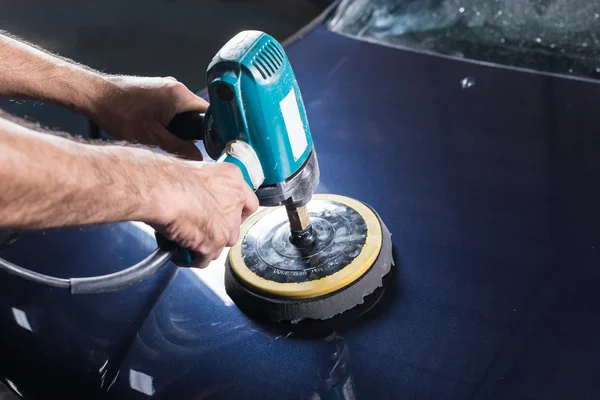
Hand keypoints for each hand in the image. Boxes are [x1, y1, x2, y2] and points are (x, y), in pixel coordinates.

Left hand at [88, 75, 206, 159]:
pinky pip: (170, 106)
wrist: (95, 95)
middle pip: (195, 113)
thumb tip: (197, 158)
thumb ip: (179, 148)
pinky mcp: (155, 88)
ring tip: (156, 132)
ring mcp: (165, 86)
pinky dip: (165, 117)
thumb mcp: (152, 137)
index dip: (208, 131)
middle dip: (187, 129)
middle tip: (171, 141)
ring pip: (181, 110)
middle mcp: (176, 86)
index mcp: (180, 95)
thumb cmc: (119, 112)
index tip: (203, 143)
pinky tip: (149, 124)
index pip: (207, 114)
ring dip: (174, 124)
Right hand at [150, 160, 258, 267]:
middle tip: (201, 228)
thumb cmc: (170, 177)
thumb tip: (197, 193)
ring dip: (207, 246)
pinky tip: (180, 253)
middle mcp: (235, 203)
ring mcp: (226, 225)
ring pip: (222, 245)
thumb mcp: (197, 171)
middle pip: (234, 227)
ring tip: (189, 242)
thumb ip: (206, 186)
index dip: (236, 211)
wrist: (162, 191)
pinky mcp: (214, 243)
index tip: (226, 214)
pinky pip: (204, 259)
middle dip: (219, 231)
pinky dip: (192, 259)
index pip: (248, 202)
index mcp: (233, 180)